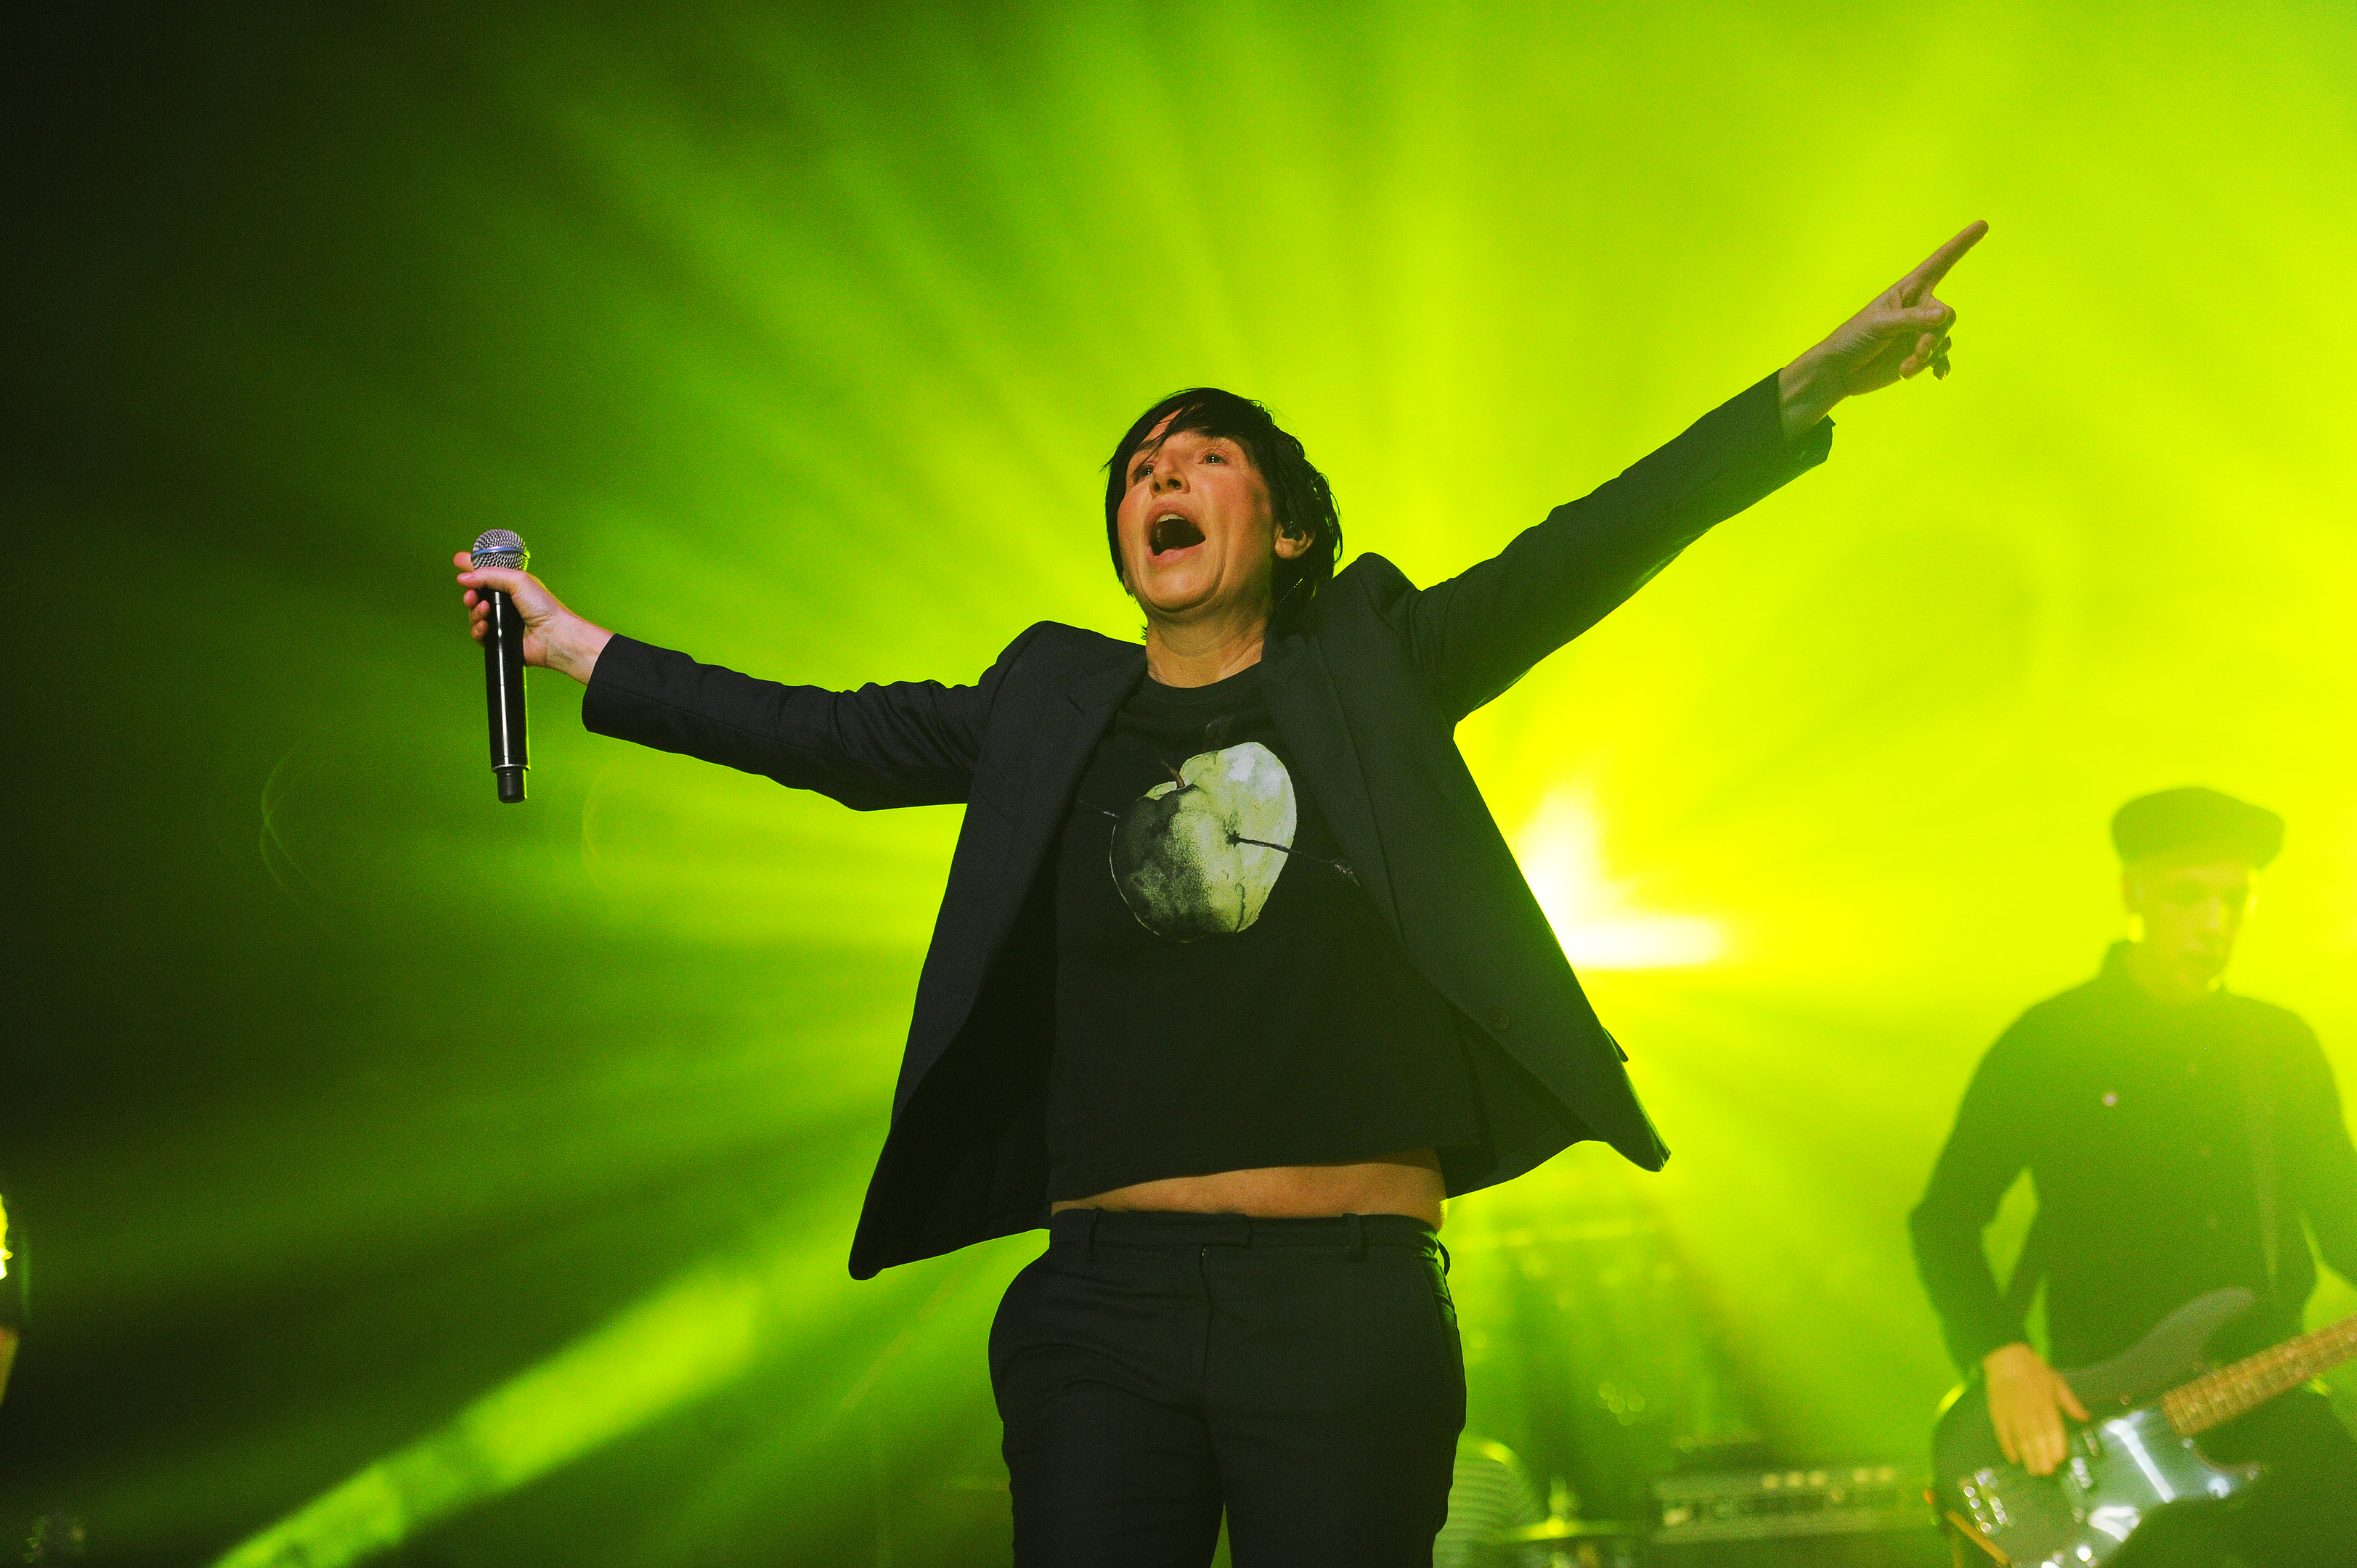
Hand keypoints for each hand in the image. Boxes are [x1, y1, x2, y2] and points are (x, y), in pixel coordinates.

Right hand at [452, 550, 612, 684]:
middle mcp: (505, 603)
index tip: (458, 561)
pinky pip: (478, 634)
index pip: (486, 574)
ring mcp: (501, 621)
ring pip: (474, 615)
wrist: (552, 635)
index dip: (471, 568)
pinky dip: (478, 629)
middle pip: (475, 595)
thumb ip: (488, 575)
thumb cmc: (543, 607)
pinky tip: (486, 626)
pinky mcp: (498, 639)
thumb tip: (464, 577)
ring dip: (474, 611)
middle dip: (469, 593)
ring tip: (485, 610)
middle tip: (472, 595)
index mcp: (511, 585)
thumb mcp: (517, 580)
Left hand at [1778, 221, 1987, 437]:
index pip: (1940, 262)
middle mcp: (1919, 308)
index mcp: (1908, 290)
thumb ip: (1912, 319)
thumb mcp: (1879, 325)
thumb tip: (1944, 315)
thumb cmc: (1853, 339)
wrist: (1839, 372)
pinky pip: (1942, 357)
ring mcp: (1920, 332)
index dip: (1962, 244)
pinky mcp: (1919, 354)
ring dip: (1928, 356)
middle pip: (1947, 315)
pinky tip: (1938, 376)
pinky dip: (1940, 366)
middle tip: (1919, 351)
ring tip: (1906, 368)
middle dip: (1935, 335)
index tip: (1983, 224)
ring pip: (1944, 339)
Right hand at [1982, 1341, 2089, 1476]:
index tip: (2059, 1458)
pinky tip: (2013, 1459)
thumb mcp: (2057, 1382)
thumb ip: (2070, 1402)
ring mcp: (2012, 1411)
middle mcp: (2029, 1408)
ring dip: (2027, 1455)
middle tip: (2046, 1472)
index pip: (2052, 1426)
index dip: (2055, 1443)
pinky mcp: (1997, 1411)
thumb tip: (2085, 1417)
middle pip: (2036, 1435)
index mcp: (2045, 1401)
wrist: (2006, 1357)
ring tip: (2033, 1470)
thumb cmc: (2035, 1370)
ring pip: (2020, 1436)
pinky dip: (2007, 1446)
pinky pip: (2002, 1431)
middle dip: (2041, 1455)